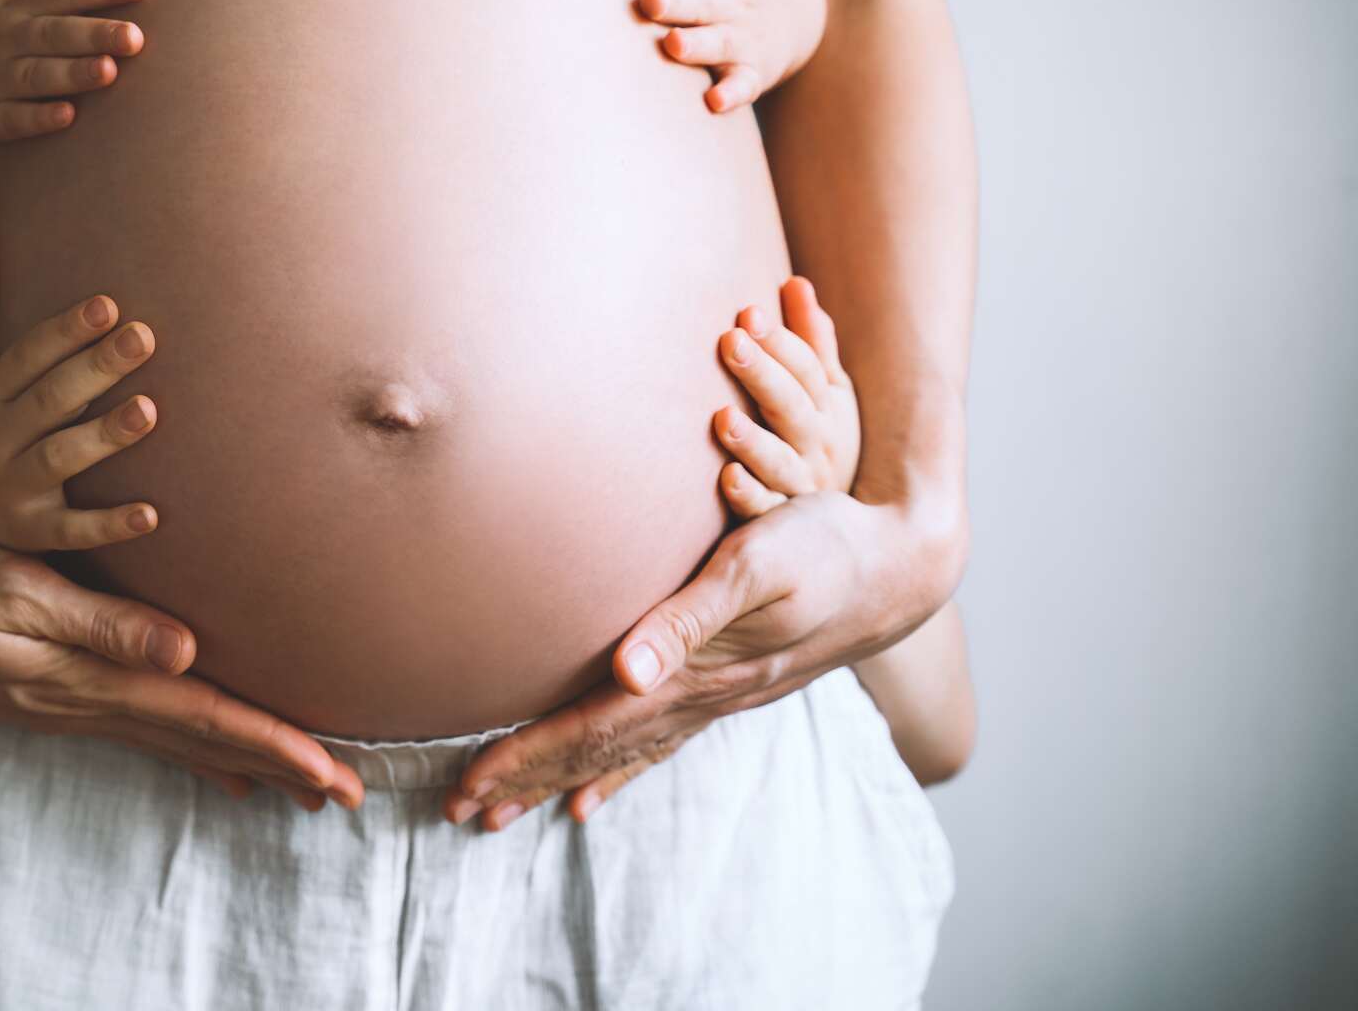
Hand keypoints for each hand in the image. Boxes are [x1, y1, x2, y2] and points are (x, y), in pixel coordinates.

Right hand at [0, 231, 161, 552]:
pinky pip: (74, 531)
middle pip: (50, 399)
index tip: (107, 304)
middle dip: (96, 368)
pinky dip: (111, 524)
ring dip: (104, 436)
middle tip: (145, 336)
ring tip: (150, 410)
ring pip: (61, 459)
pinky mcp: (33, 533)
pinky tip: (152, 514)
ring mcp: (14, 489)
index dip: (65, 330)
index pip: (27, 356)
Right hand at [0, 526, 364, 810]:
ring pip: (180, 742)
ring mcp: (73, 703)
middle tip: (349, 794)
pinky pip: (148, 730)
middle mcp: (89, 701)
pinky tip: (218, 763)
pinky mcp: (60, 691)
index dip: (272, 742)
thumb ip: (101, 623)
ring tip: (305, 784)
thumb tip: (186, 651)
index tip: (332, 769)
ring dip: (247, 762)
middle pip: (204, 742)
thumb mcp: (14, 590)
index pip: (201, 717)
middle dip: (281, 766)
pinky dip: (196, 749)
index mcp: (88, 680)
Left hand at [443, 490, 963, 829]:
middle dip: (525, 781)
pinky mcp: (734, 683)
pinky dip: (618, 771)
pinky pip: (660, 744)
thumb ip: (688, 616)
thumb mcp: (755, 564)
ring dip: (561, 782)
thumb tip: (625, 670)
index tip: (466, 787)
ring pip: (624, 754)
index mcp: (695, 673)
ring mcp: (721, 697)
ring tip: (508, 812)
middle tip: (458, 814)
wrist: (901, 564)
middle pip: (597, 752)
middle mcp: (703, 697)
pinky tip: (595, 792)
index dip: (524, 757)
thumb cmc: (825, 547)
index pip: (591, 728)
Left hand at [626, 0, 826, 113]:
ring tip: (674, 46)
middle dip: (677, 3)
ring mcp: (745, 37)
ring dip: (698, 45)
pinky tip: (715, 102)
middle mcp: (733, 2)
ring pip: (719, 42)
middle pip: (702, 2)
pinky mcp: (755, 70)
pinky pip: (744, 84)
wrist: (806, 4)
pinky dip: (733, 93)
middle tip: (651, 4)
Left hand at [714, 275, 860, 516]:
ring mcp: (798, 486)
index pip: (807, 371)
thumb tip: (795, 281)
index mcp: (827, 410)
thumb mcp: (826, 393)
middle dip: (763, 374)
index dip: (780, 343)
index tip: (747, 314)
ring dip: (752, 440)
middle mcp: (817, 446)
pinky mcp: (776, 521)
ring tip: (723, 417)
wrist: (835, 524)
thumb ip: (810, 342)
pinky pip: (764, 511)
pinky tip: (726, 478)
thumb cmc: (817, 439)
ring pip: (778, 463)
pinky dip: (748, 496)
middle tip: (730, 342)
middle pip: (791, 407)